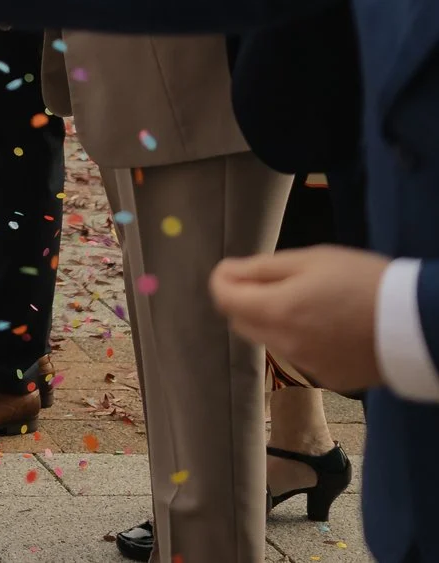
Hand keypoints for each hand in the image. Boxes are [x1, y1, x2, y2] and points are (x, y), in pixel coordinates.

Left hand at [210, 246, 390, 393]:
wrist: (416, 323)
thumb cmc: (362, 280)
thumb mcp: (311, 260)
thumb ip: (262, 268)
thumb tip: (227, 273)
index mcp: (276, 311)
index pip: (224, 299)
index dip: (222, 280)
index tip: (233, 269)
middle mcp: (284, 343)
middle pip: (241, 322)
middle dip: (244, 301)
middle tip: (269, 282)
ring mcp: (307, 365)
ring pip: (270, 340)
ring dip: (272, 321)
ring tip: (307, 301)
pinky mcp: (329, 378)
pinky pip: (299, 356)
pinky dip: (300, 339)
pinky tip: (327, 325)